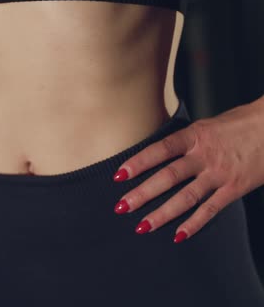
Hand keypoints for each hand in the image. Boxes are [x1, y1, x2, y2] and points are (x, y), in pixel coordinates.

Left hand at [112, 99, 263, 242]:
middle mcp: (205, 155)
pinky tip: (178, 235)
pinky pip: (211, 209)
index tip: (118, 175)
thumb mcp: (207, 125)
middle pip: (168, 177)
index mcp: (195, 136)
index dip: (138, 162)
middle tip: (121, 207)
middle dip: (142, 194)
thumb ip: (184, 140)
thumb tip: (158, 152)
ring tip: (142, 226)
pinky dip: (194, 223)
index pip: (160, 150)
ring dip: (162, 214)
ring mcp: (219, 174)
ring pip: (186, 197)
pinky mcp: (235, 188)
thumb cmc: (240, 123)